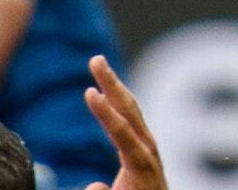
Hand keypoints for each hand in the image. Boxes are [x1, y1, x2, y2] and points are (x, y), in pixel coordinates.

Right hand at [82, 54, 168, 189]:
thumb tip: (95, 186)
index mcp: (141, 163)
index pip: (121, 131)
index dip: (105, 112)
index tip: (89, 92)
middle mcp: (148, 149)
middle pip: (128, 110)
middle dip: (111, 83)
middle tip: (96, 59)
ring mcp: (148, 145)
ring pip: (130, 109)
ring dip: (114, 85)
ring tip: (98, 64)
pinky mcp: (144, 145)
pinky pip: (130, 116)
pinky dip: (119, 99)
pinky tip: (110, 87)